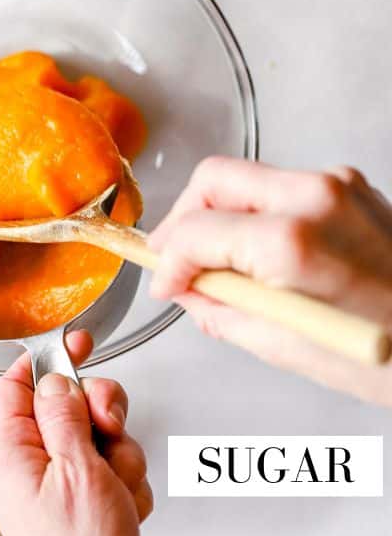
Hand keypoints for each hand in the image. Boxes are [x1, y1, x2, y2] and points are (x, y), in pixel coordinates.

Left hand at [0, 331, 157, 535]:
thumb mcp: (77, 471)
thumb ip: (67, 416)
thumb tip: (58, 379)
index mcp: (12, 454)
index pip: (19, 385)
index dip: (50, 360)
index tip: (77, 342)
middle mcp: (33, 470)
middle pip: (69, 407)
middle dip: (101, 414)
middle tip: (108, 428)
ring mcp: (63, 491)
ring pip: (100, 440)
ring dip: (121, 458)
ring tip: (117, 490)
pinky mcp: (90, 511)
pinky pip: (115, 474)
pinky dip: (128, 489)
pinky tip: (126, 514)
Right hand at [149, 157, 391, 404]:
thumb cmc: (390, 356)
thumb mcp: (290, 348)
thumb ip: (224, 311)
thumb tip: (190, 292)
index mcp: (293, 240)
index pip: (195, 230)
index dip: (168, 261)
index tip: (166, 285)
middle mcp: (314, 196)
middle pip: (214, 180)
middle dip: (184, 219)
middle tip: (177, 264)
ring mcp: (337, 185)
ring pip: (247, 179)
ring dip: (222, 217)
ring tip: (225, 270)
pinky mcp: (351, 187)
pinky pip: (284, 189)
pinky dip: (260, 216)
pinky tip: (266, 259)